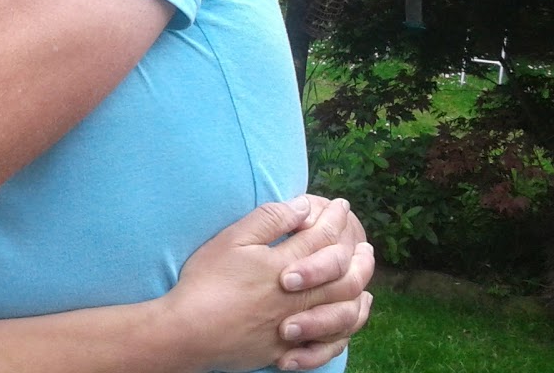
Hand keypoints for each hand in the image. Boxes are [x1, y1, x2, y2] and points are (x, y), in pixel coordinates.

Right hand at [162, 197, 373, 371]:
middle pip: (344, 275)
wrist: (189, 331)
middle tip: (363, 243)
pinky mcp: (287, 350)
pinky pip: (328, 344)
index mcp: (286, 265)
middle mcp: (299, 297)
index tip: (340, 204)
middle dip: (358, 256)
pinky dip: (343, 331)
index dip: (334, 218)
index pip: (322, 237)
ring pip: (344, 310)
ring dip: (359, 292)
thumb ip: (269, 220)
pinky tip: (345, 320)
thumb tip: (302, 206)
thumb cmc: (206, 281)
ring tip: (364, 280)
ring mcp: (296, 326)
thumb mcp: (232, 240)